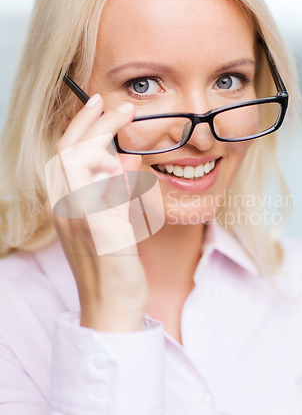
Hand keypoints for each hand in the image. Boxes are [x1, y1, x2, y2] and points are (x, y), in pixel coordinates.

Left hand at [45, 94, 148, 331]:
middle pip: (69, 152)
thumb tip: (122, 161)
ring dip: (92, 141)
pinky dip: (101, 166)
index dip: (99, 128)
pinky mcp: (82, 220)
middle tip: (109, 104)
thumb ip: (114, 197)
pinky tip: (120, 165)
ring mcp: (71, 212)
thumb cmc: (114, 280)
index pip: (77, 152)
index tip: (124, 112)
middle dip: (89, 124)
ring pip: (74, 165)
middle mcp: (65, 206)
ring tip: (110, 125)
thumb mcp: (115, 235)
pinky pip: (87, 182)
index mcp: (71, 206)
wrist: (110, 311)